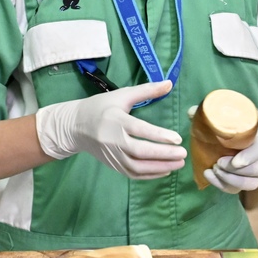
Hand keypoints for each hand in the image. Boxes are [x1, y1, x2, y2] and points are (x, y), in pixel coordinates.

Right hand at [35, 80, 185, 179]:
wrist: (74, 126)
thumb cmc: (101, 107)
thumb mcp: (122, 95)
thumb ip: (146, 90)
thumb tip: (169, 83)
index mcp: (116, 120)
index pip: (139, 130)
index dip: (158, 135)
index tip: (177, 138)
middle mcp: (113, 140)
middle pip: (139, 151)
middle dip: (163, 154)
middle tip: (183, 153)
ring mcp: (112, 155)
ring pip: (136, 166)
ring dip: (159, 167)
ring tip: (179, 163)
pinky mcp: (112, 165)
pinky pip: (132, 173)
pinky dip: (150, 175)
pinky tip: (165, 170)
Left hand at [187, 107, 257, 193]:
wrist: (249, 133)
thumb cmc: (239, 124)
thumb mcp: (231, 115)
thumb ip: (212, 113)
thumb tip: (192, 112)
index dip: (249, 157)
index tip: (234, 161)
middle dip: (236, 171)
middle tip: (217, 164)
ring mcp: (257, 170)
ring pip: (251, 183)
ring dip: (231, 180)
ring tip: (213, 170)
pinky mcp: (247, 180)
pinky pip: (239, 189)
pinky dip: (223, 186)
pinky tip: (210, 176)